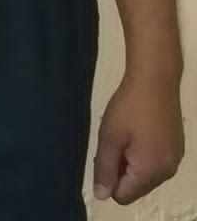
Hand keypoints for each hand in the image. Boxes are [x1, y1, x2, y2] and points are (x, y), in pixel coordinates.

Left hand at [92, 71, 183, 203]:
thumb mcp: (109, 137)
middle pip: (136, 188)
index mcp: (149, 172)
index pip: (124, 196)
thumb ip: (104, 168)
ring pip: (145, 176)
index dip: (108, 179)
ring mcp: (174, 161)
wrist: (155, 82)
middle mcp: (166, 173)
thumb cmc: (128, 108)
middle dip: (120, 171)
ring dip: (131, 163)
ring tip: (124, 136)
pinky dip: (143, 156)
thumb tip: (101, 196)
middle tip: (113, 142)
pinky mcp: (176, 150)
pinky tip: (138, 133)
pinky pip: (156, 165)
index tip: (105, 154)